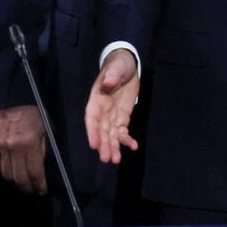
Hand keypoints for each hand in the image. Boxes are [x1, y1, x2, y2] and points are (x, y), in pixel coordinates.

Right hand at [0, 105, 47, 193]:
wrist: (13, 99)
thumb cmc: (32, 113)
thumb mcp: (45, 130)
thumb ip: (42, 150)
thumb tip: (40, 169)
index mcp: (30, 143)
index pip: (34, 173)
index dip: (39, 185)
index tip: (42, 190)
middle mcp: (14, 147)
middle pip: (19, 178)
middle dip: (27, 188)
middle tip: (32, 190)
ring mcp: (1, 146)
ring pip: (6, 174)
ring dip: (15, 182)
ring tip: (22, 183)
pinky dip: (4, 172)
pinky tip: (10, 172)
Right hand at [84, 49, 139, 163]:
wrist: (127, 66)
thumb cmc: (118, 66)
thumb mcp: (116, 68)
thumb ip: (111, 76)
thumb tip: (107, 83)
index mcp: (97, 99)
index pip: (92, 118)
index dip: (92, 131)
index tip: (94, 145)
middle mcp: (102, 111)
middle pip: (101, 130)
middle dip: (104, 144)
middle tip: (107, 159)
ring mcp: (112, 115)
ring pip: (110, 135)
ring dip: (113, 147)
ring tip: (116, 160)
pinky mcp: (122, 118)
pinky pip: (122, 132)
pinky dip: (127, 140)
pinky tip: (133, 146)